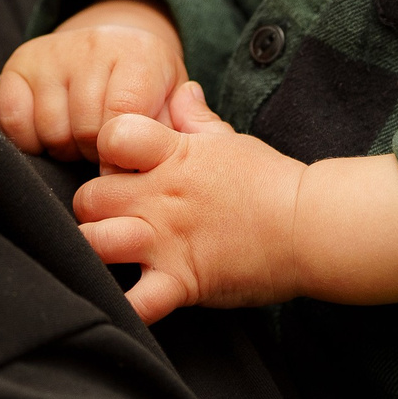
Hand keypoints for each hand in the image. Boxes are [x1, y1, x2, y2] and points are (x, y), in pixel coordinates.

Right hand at [0, 0, 183, 161]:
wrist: (113, 49)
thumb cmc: (148, 91)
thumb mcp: (174, 104)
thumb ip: (184, 130)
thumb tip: (174, 156)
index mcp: (139, 54)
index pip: (122, 119)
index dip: (120, 155)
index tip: (123, 165)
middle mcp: (94, 44)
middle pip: (86, 130)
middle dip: (95, 154)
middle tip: (103, 149)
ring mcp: (52, 51)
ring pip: (50, 131)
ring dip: (65, 150)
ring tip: (80, 139)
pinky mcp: (18, 62)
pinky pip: (13, 121)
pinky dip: (28, 140)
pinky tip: (49, 133)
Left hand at [72, 83, 309, 321]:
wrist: (309, 226)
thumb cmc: (270, 180)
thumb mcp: (229, 139)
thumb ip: (196, 117)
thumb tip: (182, 90)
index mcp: (172, 156)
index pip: (111, 136)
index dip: (106, 150)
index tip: (120, 165)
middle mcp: (160, 197)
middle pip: (88, 196)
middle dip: (92, 207)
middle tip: (113, 216)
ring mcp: (167, 240)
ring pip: (95, 243)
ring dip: (96, 250)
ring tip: (112, 254)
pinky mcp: (181, 281)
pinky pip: (137, 303)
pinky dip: (125, 309)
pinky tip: (124, 304)